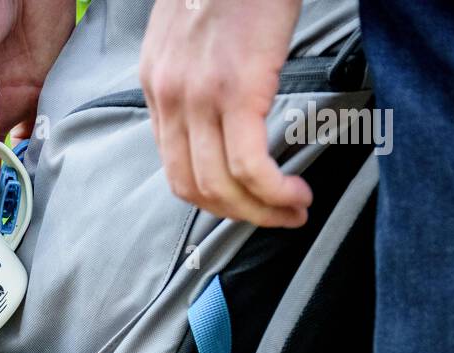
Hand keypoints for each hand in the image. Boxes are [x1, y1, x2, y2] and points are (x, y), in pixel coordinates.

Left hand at [140, 0, 310, 227]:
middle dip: (238, 216)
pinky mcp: (234, 91)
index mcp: (156, 84)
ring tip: (294, 209)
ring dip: (261, 212)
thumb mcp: (195, 33)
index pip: (175, 167)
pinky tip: (296, 193)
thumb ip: (199, 77)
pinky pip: (249, 168)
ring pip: (221, 187)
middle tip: (277, 218)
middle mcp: (168, 96)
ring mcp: (198, 97)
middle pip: (193, 189)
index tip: (247, 204)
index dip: (214, 199)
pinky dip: (274, 193)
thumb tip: (226, 115)